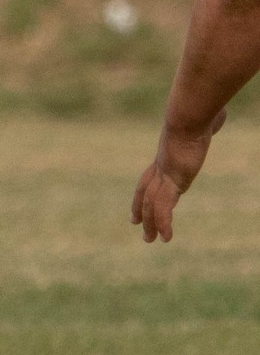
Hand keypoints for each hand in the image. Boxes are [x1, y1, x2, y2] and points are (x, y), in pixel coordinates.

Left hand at [133, 111, 225, 241]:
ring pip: (151, 204)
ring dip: (151, 223)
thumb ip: (208, 124)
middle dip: (140, 209)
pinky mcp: (172, 182)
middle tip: (137, 225)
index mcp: (165, 157)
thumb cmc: (197, 114)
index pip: (150, 177)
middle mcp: (161, 168)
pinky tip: (166, 237)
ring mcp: (164, 176)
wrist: (188, 116)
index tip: (140, 200)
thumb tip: (217, 117)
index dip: (144, 190)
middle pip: (145, 192)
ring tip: (151, 239)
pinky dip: (164, 223)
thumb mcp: (202, 122)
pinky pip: (164, 208)